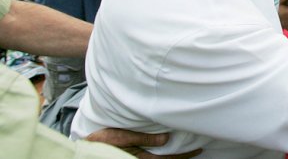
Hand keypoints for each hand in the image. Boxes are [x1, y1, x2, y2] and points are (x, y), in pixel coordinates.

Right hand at [85, 129, 200, 157]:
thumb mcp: (123, 137)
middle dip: (181, 158)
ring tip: (185, 151)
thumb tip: (166, 139)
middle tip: (197, 151)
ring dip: (171, 157)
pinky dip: (162, 156)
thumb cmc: (101, 141)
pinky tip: (166, 150)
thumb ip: (144, 138)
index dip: (184, 156)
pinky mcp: (131, 158)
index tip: (198, 151)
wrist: (84, 150)